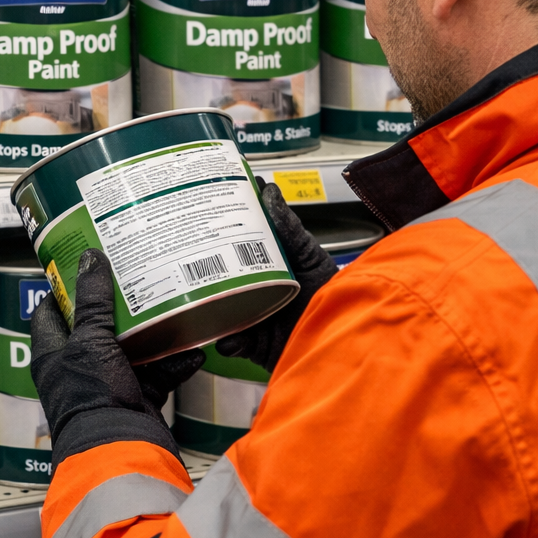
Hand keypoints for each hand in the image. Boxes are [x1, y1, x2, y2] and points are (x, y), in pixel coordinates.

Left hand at [30, 248, 203, 452]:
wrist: (120, 450)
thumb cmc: (92, 397)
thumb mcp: (91, 341)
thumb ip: (93, 302)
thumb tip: (90, 258)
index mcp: (53, 354)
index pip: (50, 312)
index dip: (65, 289)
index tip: (86, 266)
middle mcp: (78, 368)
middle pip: (96, 328)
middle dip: (119, 307)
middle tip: (137, 277)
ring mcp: (108, 384)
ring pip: (132, 349)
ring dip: (153, 334)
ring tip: (172, 309)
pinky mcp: (136, 398)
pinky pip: (157, 374)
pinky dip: (174, 364)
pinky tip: (194, 351)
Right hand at [214, 182, 339, 371]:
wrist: (346, 332)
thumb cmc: (334, 292)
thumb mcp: (309, 254)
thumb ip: (289, 228)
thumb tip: (269, 192)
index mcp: (265, 267)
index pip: (235, 248)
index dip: (220, 233)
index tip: (204, 215)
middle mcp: (254, 292)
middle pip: (220, 278)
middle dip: (204, 270)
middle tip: (190, 256)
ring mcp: (252, 318)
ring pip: (220, 311)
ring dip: (211, 307)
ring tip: (208, 298)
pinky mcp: (254, 345)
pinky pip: (232, 342)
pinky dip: (229, 339)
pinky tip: (232, 335)